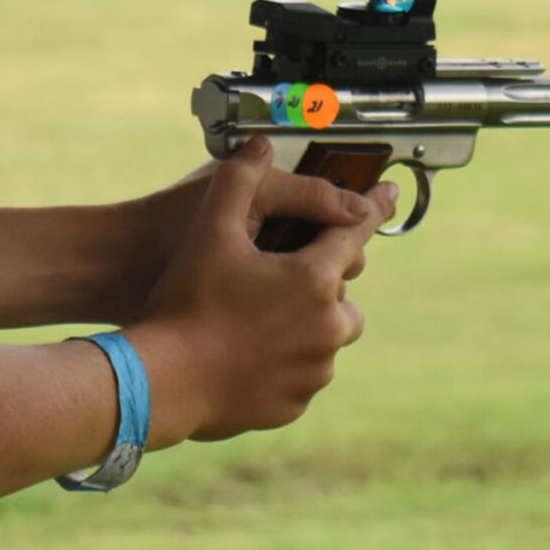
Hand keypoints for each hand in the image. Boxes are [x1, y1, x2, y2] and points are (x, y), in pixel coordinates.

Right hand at [127, 138, 392, 441]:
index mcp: (314, 280)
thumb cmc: (186, 304)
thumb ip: (239, 181)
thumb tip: (261, 145)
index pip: (355, 234)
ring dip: (303, 327)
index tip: (386, 192)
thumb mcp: (210, 231)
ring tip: (256, 321)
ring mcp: (313, 370)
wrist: (162, 382)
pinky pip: (301, 376)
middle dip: (321, 286)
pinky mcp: (294, 403)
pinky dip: (283, 364)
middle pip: (343, 295)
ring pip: (324, 339)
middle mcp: (327, 327)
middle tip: (276, 281)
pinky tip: (246, 356)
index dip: (371, 208)